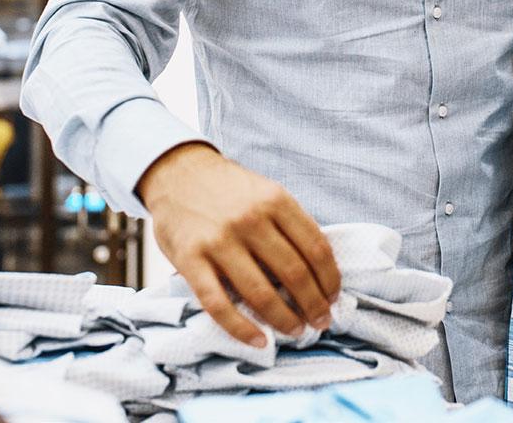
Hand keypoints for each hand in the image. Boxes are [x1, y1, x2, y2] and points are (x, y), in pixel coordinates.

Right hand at [137, 143, 340, 347]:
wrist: (178, 171)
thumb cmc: (228, 188)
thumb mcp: (265, 190)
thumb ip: (288, 222)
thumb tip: (317, 267)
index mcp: (275, 199)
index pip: (316, 247)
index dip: (330, 278)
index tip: (334, 296)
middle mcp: (250, 219)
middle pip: (295, 273)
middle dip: (314, 305)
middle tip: (321, 321)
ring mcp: (219, 240)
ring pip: (261, 293)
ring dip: (285, 320)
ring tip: (296, 331)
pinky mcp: (191, 260)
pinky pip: (219, 304)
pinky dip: (241, 329)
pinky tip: (259, 340)